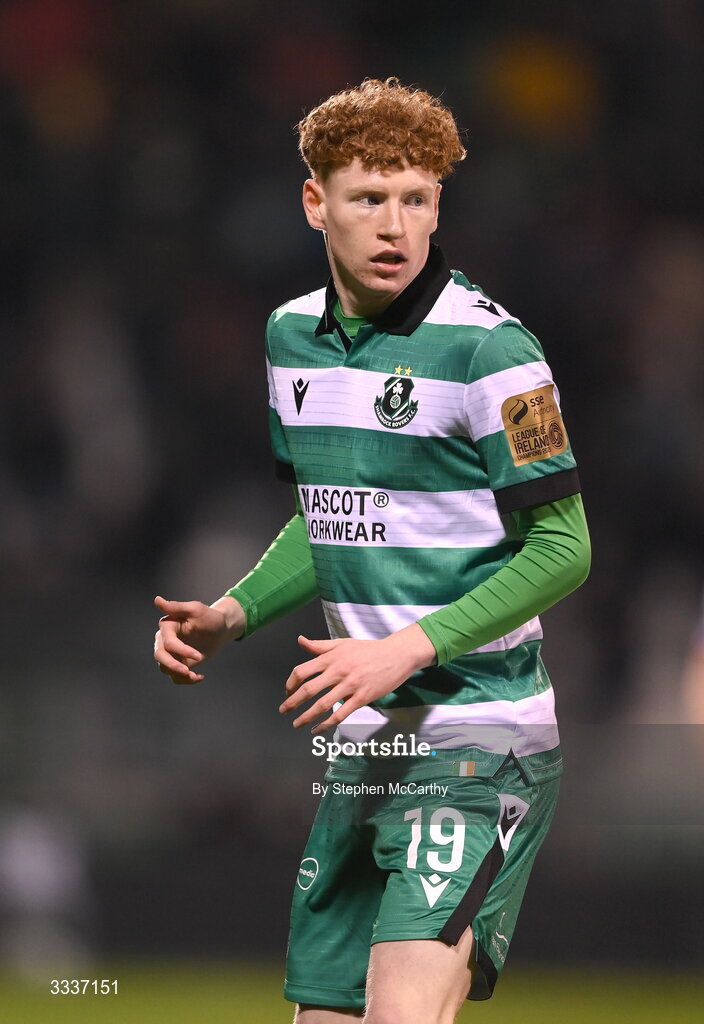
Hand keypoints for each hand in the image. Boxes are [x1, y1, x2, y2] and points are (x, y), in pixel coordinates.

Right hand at [153, 595, 243, 683]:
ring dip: (179, 675)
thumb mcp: (196, 610)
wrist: (221, 630)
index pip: (168, 643)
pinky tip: (199, 677)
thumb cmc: (209, 617)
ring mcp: (170, 652)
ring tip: (195, 676)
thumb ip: (176, 607)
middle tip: (188, 672)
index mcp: (168, 626)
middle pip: (160, 656)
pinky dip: (185, 680)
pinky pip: (175, 676)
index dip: (181, 651)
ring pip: (165, 668)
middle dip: (173, 666)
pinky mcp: (178, 662)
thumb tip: (157, 600)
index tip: (199, 656)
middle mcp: (164, 640)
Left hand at [279, 624, 435, 732]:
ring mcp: (350, 686)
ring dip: (306, 717)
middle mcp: (338, 671)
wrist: (395, 655)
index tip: (287, 691)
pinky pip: (340, 715)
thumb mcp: (342, 643)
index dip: (290, 683)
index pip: (302, 671)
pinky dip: (326, 725)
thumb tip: (301, 641)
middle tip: (283, 711)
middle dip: (292, 703)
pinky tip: (317, 729)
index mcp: (331, 658)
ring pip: (322, 705)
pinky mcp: (362, 698)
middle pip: (308, 689)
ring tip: (297, 724)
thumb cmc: (368, 649)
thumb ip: (320, 646)